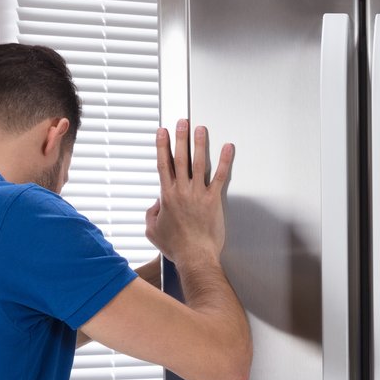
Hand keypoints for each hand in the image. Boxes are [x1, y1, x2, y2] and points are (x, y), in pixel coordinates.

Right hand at [144, 119, 233, 267]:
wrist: (195, 257)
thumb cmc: (177, 247)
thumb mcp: (153, 231)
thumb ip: (151, 214)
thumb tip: (155, 206)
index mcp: (166, 196)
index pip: (163, 164)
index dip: (162, 146)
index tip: (162, 132)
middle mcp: (182, 191)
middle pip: (180, 158)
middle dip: (180, 138)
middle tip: (182, 123)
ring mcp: (198, 194)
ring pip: (198, 163)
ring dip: (199, 144)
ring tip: (200, 129)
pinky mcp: (213, 200)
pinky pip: (220, 176)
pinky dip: (224, 160)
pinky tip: (228, 148)